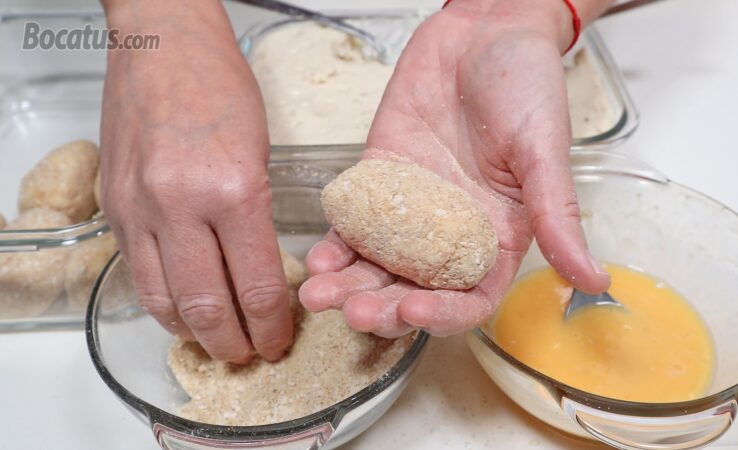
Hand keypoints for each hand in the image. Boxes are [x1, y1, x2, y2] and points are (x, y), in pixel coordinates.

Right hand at [99, 1, 290, 362]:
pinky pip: (138, 273)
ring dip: (193, 333)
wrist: (162, 45)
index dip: (271, 325)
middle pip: (208, 306)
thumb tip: (264, 273)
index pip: (257, 285)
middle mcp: (180, 206)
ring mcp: (140, 209)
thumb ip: (258, 217)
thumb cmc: (218, 86)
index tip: (279, 339)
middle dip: (234, 343)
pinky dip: (162, 303)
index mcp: (232, 190)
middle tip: (251, 355)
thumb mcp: (261, 152)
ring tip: (216, 343)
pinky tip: (181, 310)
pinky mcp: (114, 207)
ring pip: (164, 301)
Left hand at [300, 0, 610, 336]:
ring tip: (318, 295)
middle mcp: (450, 234)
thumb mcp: (546, 153)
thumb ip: (559, 217)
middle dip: (381, 308)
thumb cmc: (528, 86)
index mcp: (496, 238)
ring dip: (347, 284)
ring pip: (376, 264)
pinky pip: (353, 222)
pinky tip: (317, 256)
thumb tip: (596, 281)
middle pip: (412, 290)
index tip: (413, 310)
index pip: (469, 298)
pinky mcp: (378, 180)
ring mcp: (410, 210)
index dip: (443, 314)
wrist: (484, 31)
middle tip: (353, 311)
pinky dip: (334, 242)